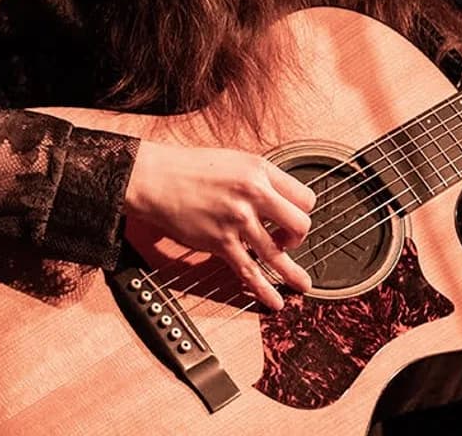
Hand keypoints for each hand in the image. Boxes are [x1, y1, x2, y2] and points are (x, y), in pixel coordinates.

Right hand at [123, 140, 315, 309]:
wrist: (158, 178)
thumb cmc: (191, 168)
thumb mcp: (235, 160)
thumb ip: (259, 178)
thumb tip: (277, 198)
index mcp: (260, 170)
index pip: (303, 196)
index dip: (303, 211)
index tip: (294, 218)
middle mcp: (253, 194)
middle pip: (300, 223)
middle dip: (299, 238)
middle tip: (287, 241)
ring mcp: (238, 220)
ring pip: (278, 254)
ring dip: (292, 272)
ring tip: (302, 284)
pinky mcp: (220, 242)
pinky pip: (249, 272)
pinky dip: (264, 290)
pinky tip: (274, 300)